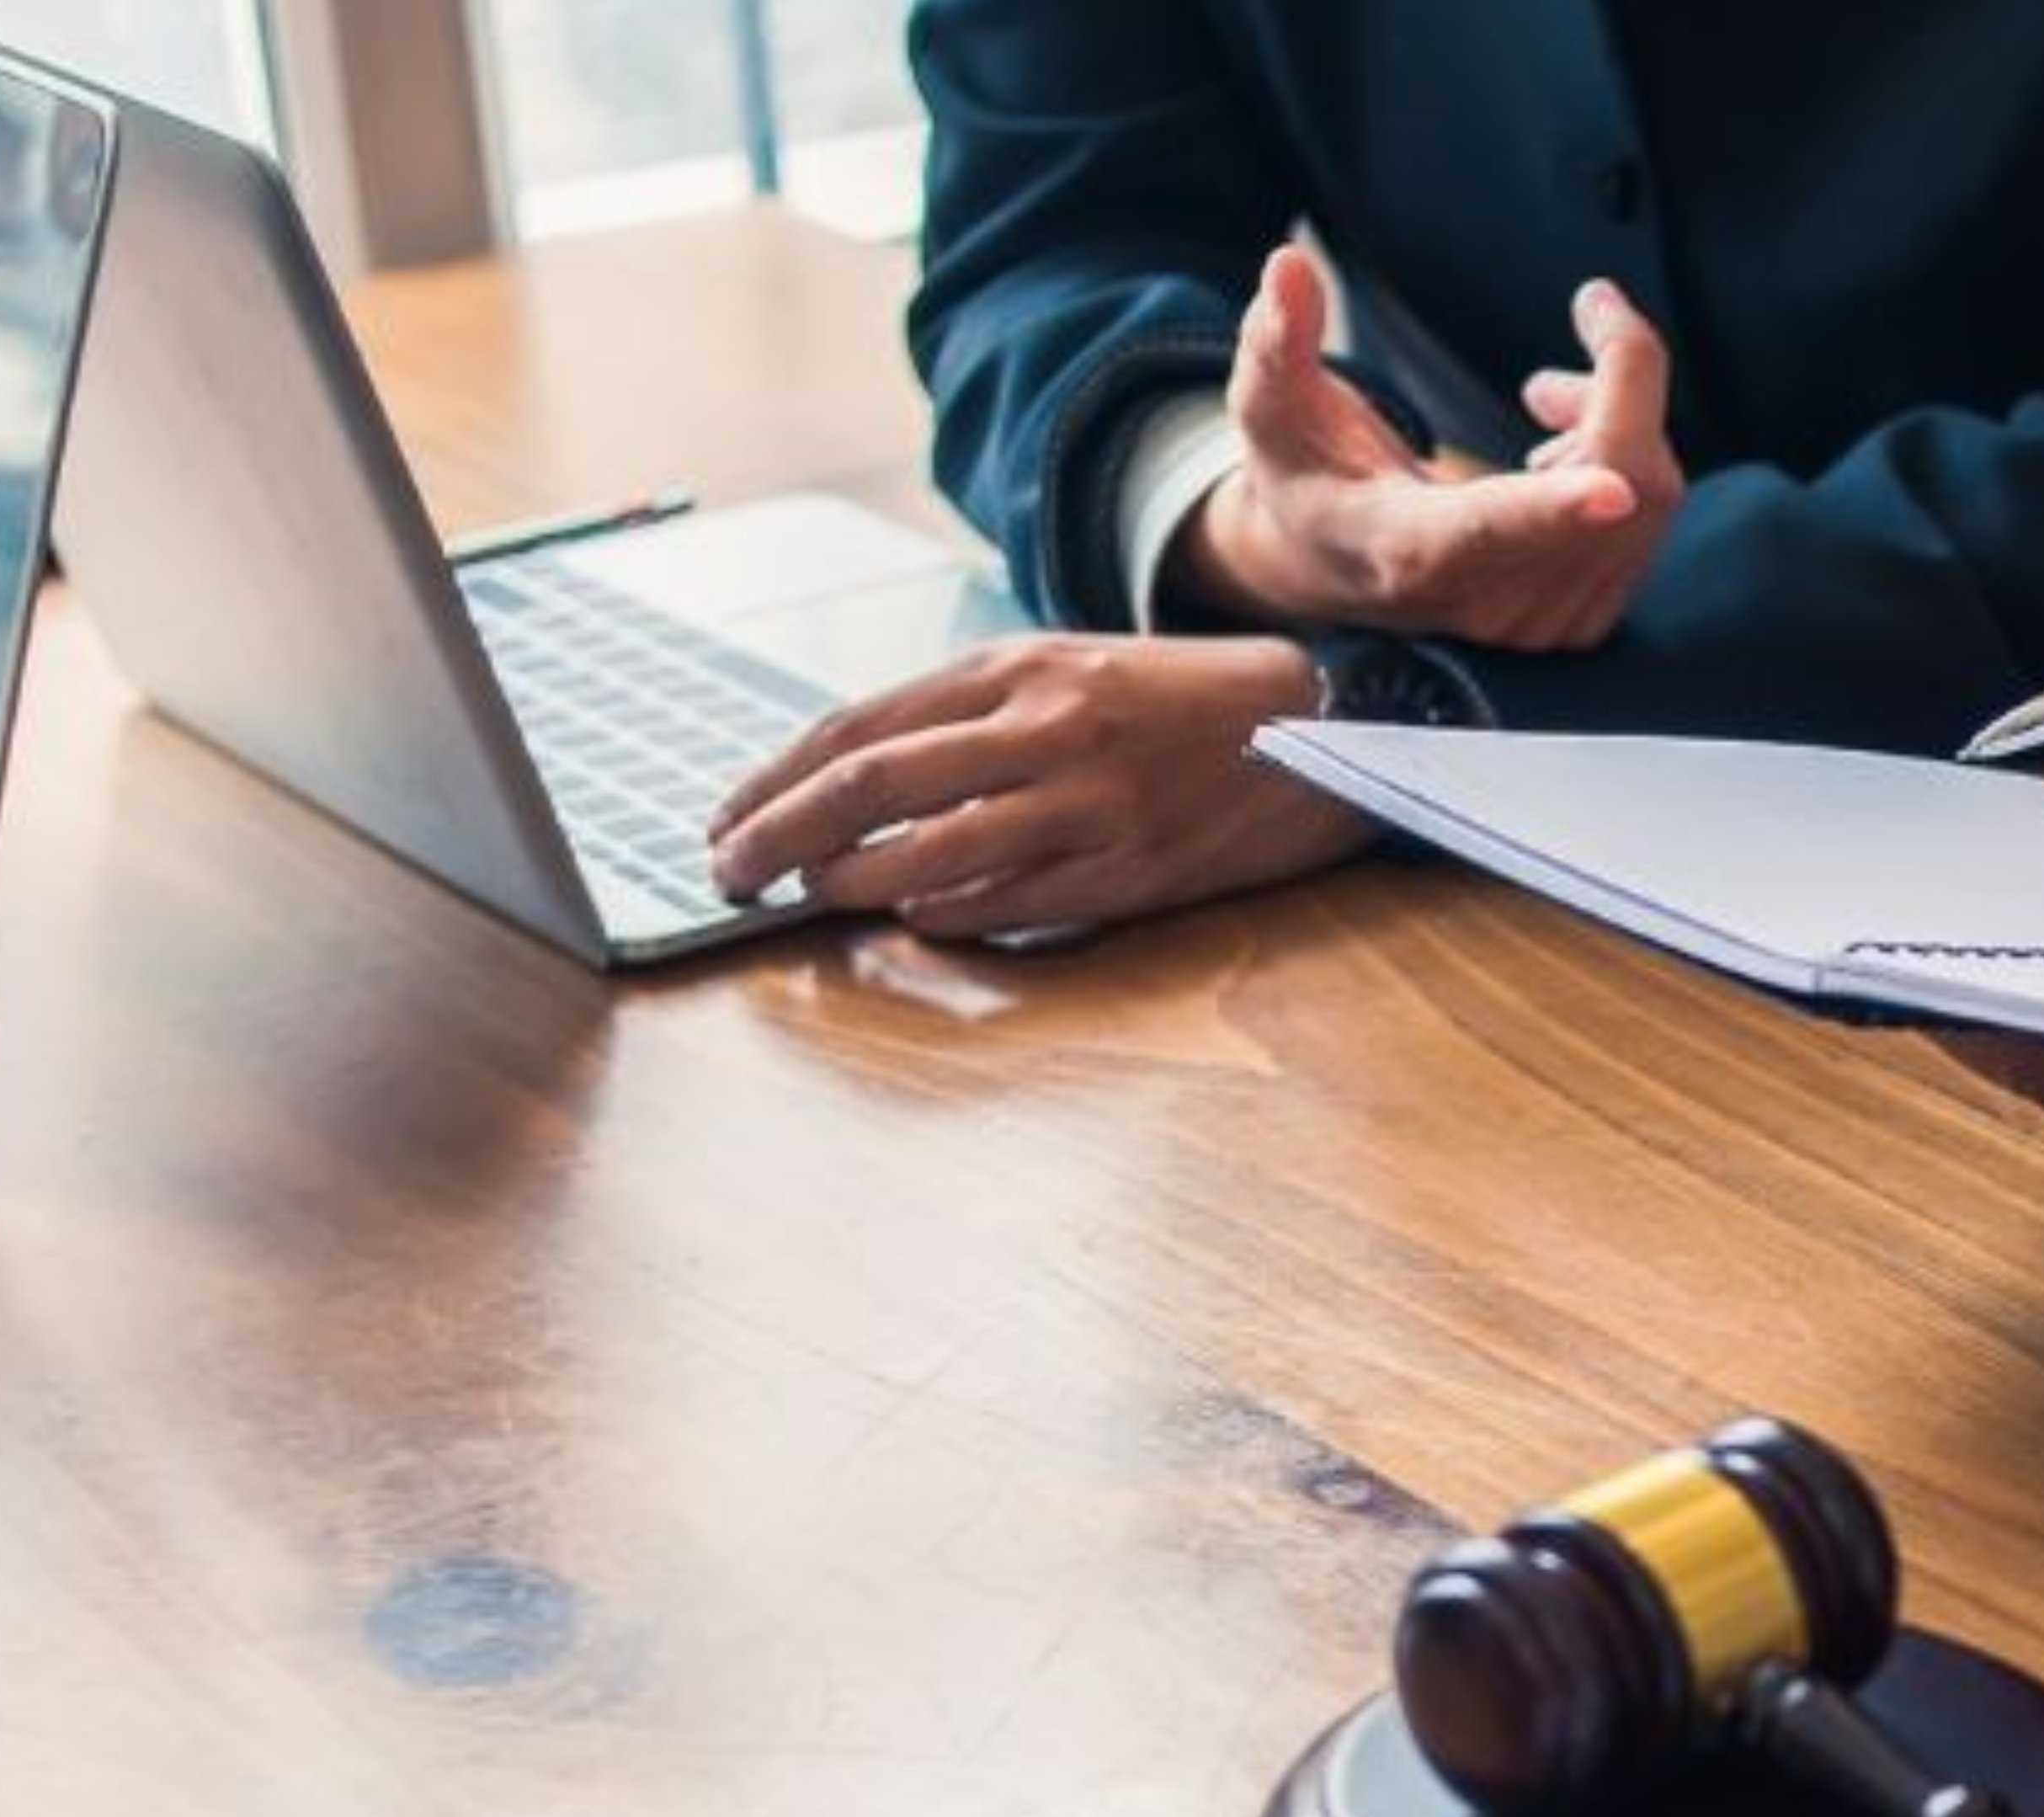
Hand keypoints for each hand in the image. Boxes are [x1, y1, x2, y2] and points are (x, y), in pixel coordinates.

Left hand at [708, 632, 1370, 937]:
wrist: (1318, 727)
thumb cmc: (1178, 704)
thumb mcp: (1069, 671)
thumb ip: (971, 715)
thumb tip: (858, 776)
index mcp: (1020, 667)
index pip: (860, 725)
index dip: (775, 778)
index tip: (725, 818)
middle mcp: (1044, 726)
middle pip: (869, 782)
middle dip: (777, 832)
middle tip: (726, 871)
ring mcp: (1086, 800)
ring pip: (925, 851)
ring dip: (847, 883)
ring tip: (804, 897)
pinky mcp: (1127, 867)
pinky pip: (1007, 900)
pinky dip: (940, 914)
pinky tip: (907, 921)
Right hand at [1168, 246, 1677, 652]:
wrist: (1335, 564)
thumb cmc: (1304, 469)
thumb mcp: (1270, 405)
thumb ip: (1278, 339)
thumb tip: (1287, 265)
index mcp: (1404, 549)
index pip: (1484, 531)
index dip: (1550, 508)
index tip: (1609, 490)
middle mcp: (1482, 599)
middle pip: (1614, 483)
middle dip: (1625, 379)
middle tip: (1593, 305)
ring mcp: (1540, 621)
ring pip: (1647, 496)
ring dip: (1620, 412)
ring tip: (1546, 393)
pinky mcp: (1581, 620)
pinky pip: (1652, 519)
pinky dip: (1629, 457)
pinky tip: (1564, 452)